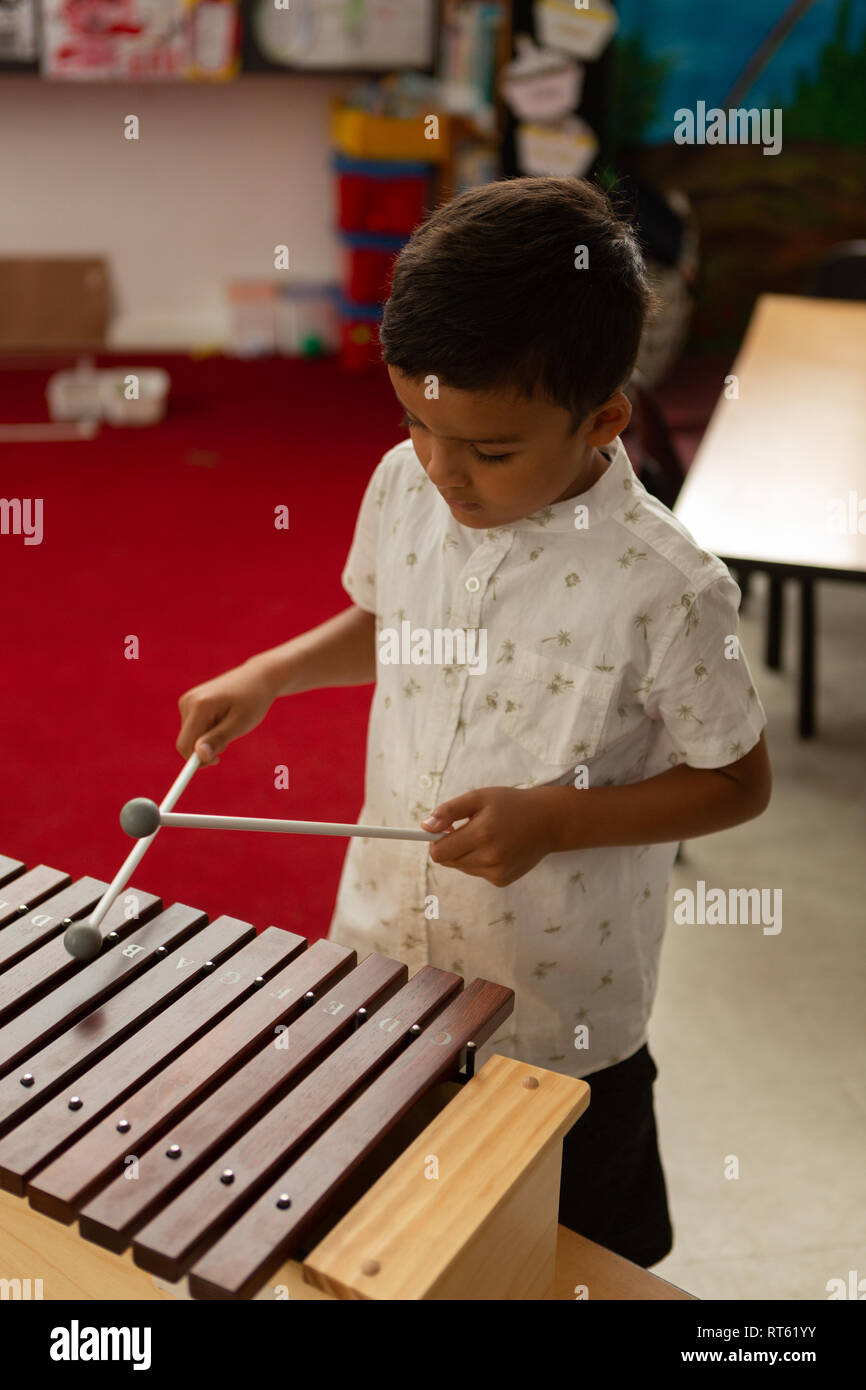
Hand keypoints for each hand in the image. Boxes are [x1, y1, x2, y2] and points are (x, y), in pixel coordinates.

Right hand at [176, 657, 277, 764]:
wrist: (257, 677)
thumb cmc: (253, 700)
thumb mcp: (240, 724)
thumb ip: (217, 739)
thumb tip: (199, 756)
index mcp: (199, 706)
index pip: (185, 744)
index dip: (196, 760)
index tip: (217, 761)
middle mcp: (188, 701)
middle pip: (187, 741)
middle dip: (206, 747)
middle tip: (229, 739)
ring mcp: (187, 700)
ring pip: (191, 735)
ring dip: (208, 738)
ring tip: (229, 724)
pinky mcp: (190, 702)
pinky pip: (194, 727)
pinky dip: (208, 730)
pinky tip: (223, 718)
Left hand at [421, 786, 557, 886]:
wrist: (549, 821)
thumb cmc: (511, 804)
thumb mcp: (479, 797)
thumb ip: (449, 811)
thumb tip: (424, 826)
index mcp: (482, 834)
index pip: (439, 853)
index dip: (435, 841)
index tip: (443, 830)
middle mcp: (490, 858)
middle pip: (448, 861)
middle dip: (451, 845)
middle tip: (469, 828)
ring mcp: (497, 872)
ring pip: (462, 867)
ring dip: (466, 853)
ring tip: (487, 836)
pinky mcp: (502, 880)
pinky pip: (477, 872)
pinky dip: (480, 860)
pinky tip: (498, 848)